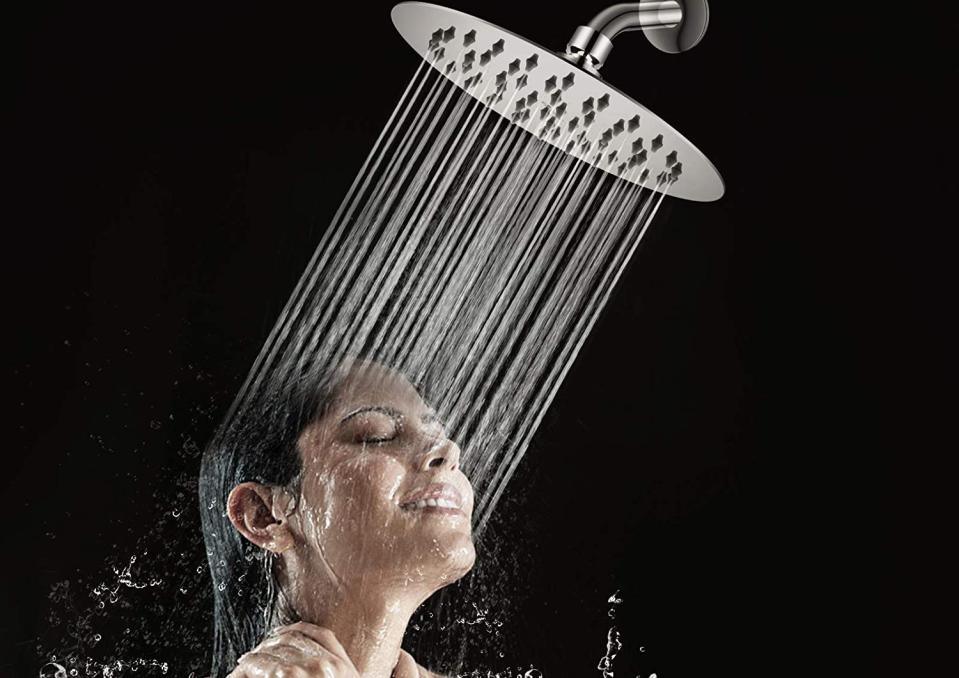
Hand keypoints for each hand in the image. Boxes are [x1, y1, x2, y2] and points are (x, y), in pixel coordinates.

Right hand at [227, 622, 359, 677]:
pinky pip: (320, 635)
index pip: (257, 664)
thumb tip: (232, 674)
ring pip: (293, 638)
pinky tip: (285, 633)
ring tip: (263, 650)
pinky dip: (300, 629)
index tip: (236, 673)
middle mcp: (313, 668)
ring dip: (274, 642)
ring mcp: (331, 662)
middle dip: (256, 657)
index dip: (243, 669)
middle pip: (273, 650)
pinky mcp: (344, 662)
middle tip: (246, 665)